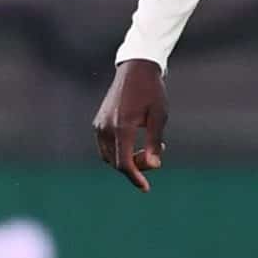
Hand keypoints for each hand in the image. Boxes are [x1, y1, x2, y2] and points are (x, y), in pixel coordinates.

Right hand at [92, 59, 168, 190]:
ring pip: (109, 156)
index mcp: (121, 127)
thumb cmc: (152, 91)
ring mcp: (99, 125)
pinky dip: (119, 151)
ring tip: (148, 148)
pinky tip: (135, 142)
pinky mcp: (98, 122)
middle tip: (156, 156)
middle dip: (136, 167)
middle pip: (117, 162)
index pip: (124, 163)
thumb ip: (154, 142)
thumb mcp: (159, 116)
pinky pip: (105, 146)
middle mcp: (106, 128)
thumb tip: (153, 165)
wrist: (136, 68)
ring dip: (126, 159)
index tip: (145, 188)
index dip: (135, 178)